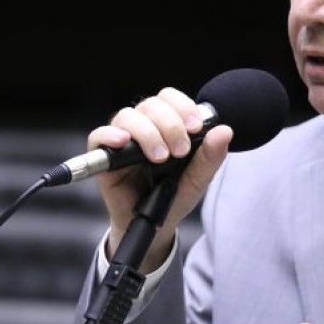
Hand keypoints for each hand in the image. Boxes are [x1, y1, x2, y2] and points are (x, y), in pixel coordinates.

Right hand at [88, 86, 232, 271]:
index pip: (171, 98)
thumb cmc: (175, 196)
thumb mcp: (199, 178)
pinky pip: (98, 136)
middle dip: (169, 124)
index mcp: (168, 125)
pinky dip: (109, 135)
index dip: (182, 107)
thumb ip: (211, 155)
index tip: (195, 127)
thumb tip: (225, 131)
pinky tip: (123, 142)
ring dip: (147, 132)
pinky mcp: (105, 157)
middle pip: (151, 105)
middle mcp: (144, 127)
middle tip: (180, 151)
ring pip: (128, 116)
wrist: (156, 225)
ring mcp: (123, 140)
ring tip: (160, 158)